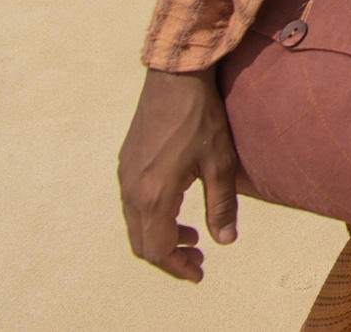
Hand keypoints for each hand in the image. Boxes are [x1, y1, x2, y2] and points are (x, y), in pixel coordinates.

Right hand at [117, 67, 240, 281]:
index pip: (158, 249)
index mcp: (153, 195)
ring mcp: (124, 176)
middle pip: (142, 244)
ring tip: (193, 237)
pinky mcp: (126, 163)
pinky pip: (133, 205)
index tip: (200, 273)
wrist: (175, 75)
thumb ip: (221, 205)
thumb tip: (226, 241)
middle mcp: (131, 190)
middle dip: (170, 257)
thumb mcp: (220, 162)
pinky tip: (177, 208)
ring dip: (161, 237)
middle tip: (198, 260)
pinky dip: (152, 218)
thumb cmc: (200, 117)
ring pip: (136, 225)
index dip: (178, 267)